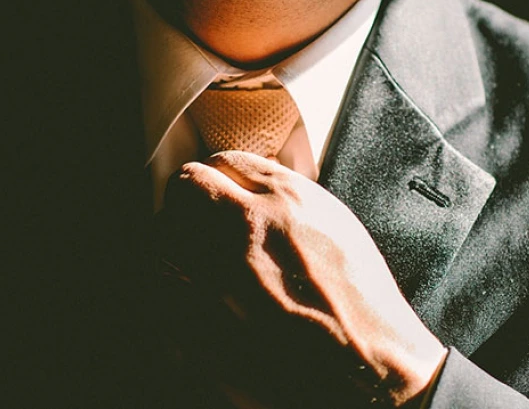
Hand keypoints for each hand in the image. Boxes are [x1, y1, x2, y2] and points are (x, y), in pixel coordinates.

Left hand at [156, 151, 446, 407]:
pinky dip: (170, 289)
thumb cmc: (362, 306)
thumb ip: (289, 202)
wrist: (368, 367)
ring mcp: (215, 272)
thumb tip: (253, 191)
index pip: (224, 162)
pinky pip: (160, 286)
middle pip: (186, 188)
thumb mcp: (337, 229)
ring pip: (164, 234)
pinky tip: (193, 300)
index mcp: (286, 200)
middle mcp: (245, 226)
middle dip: (188, 202)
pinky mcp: (197, 318)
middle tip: (194, 221)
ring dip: (175, 243)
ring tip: (194, 263)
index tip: (216, 192)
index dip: (218, 178)